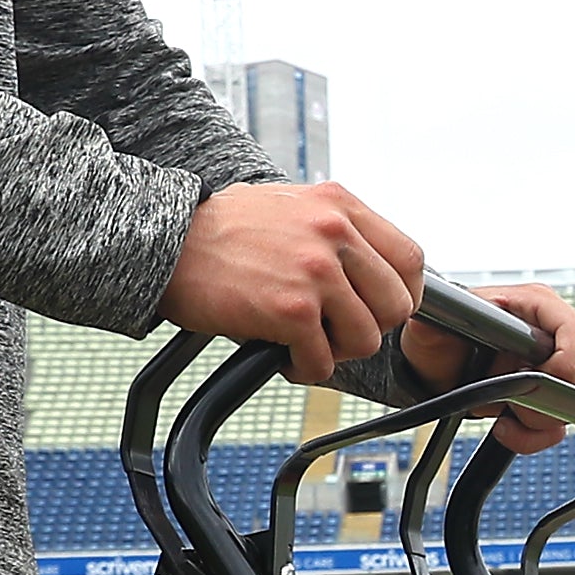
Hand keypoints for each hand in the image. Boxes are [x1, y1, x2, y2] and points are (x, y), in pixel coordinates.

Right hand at [163, 181, 425, 369]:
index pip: (409, 259)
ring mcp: (315, 271)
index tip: (379, 310)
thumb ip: (336, 230)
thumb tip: (373, 271)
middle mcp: (334, 232)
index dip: (402, 295)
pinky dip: (304, 369)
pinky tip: (281, 355)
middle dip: (368, 329)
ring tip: (303, 343)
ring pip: (364, 339)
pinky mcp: (291, 310)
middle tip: (334, 331)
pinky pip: (323, 362)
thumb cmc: (222, 230)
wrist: (165, 242)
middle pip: (395, 305)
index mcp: (340, 205)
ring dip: (335, 352)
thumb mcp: (293, 207)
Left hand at [408, 280, 574, 452]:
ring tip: (501, 412)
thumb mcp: (432, 330)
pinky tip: (503, 427)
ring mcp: (552, 370)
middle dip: (548, 397)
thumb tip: (434, 321)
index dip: (563, 363)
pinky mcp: (545, 401)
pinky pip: (556, 428)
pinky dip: (531, 436)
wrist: (432, 371)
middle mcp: (552, 336)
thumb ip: (437, 323)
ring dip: (535, 419)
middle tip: (514, 401)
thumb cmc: (439, 341)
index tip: (533, 382)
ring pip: (573, 405)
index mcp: (536, 305)